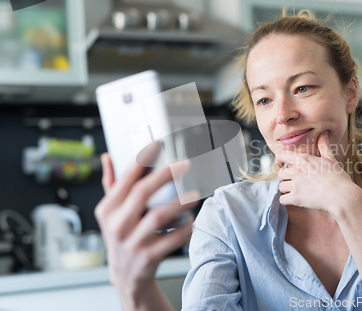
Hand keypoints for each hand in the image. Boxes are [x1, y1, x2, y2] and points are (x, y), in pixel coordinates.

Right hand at [95, 144, 197, 306]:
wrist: (126, 276)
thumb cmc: (122, 237)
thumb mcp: (111, 213)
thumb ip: (111, 184)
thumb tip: (107, 157)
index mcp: (107, 210)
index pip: (125, 179)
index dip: (142, 159)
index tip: (158, 144)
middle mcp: (117, 225)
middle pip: (142, 193)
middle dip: (165, 175)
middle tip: (183, 164)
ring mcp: (132, 242)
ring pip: (158, 216)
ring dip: (179, 203)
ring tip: (194, 195)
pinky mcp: (148, 257)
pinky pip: (171, 239)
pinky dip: (184, 229)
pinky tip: (191, 220)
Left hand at [276, 131, 361, 216]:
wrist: (343, 197)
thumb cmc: (339, 178)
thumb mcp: (331, 159)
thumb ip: (324, 146)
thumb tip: (324, 134)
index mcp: (303, 159)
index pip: (281, 155)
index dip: (280, 160)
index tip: (282, 165)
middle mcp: (297, 171)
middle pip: (280, 174)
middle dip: (286, 178)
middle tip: (294, 181)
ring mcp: (296, 185)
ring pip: (281, 187)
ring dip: (287, 190)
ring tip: (297, 191)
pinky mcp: (296, 198)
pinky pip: (282, 200)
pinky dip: (287, 201)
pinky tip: (295, 200)